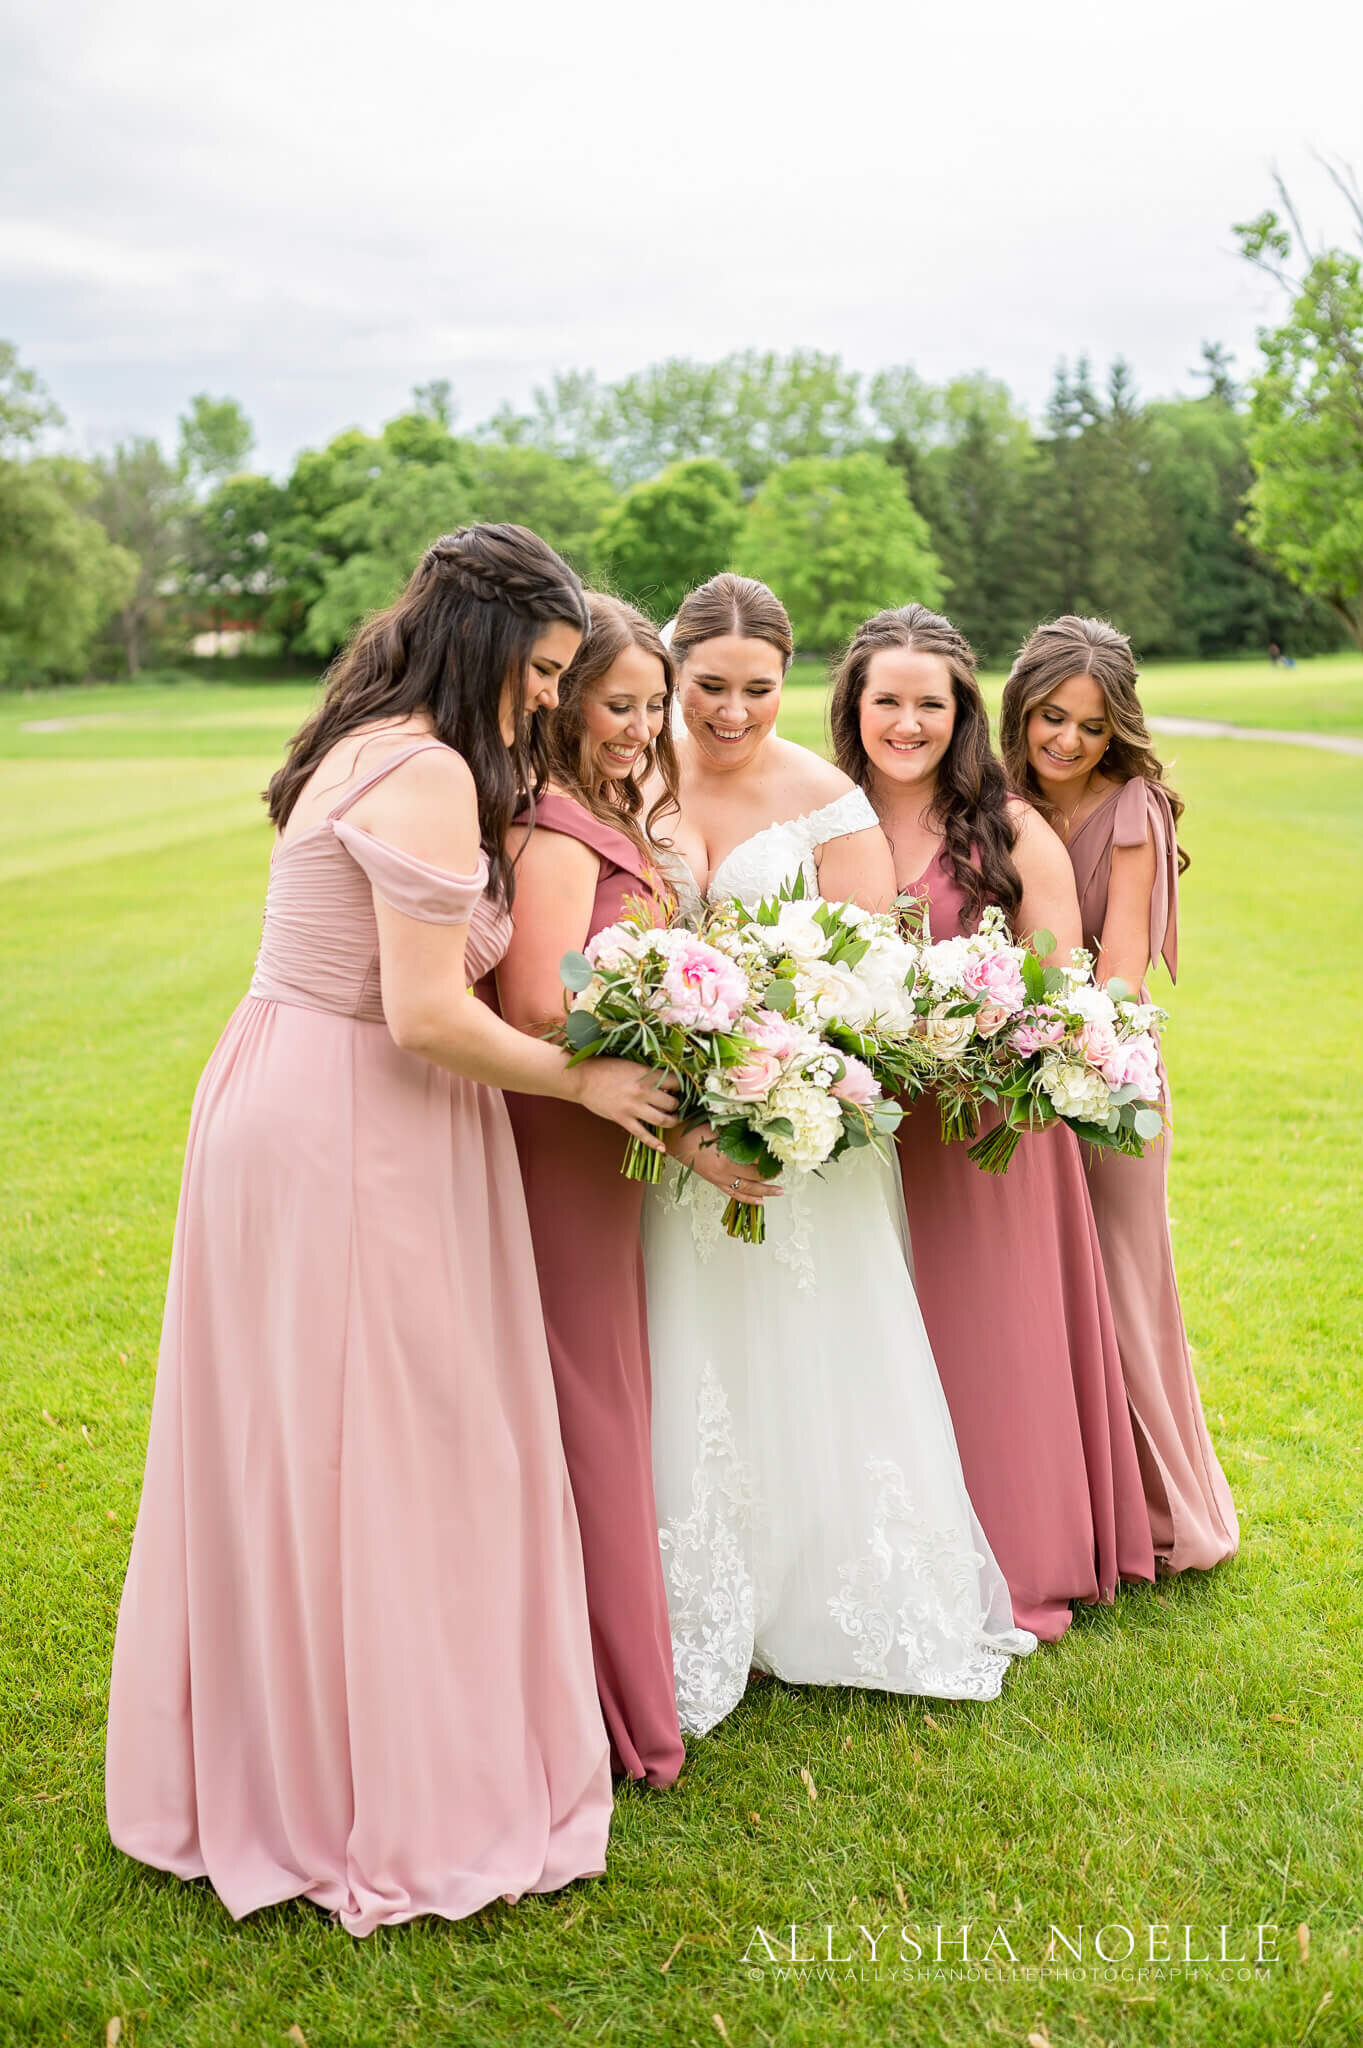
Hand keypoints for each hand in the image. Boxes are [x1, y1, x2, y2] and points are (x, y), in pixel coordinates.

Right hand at [570, 1059, 679, 1150]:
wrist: (581, 1078)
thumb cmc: (604, 1066)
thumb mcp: (630, 1064)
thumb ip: (647, 1073)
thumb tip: (664, 1081)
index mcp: (646, 1075)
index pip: (675, 1082)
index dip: (680, 1086)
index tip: (679, 1088)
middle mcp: (643, 1092)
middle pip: (672, 1103)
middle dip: (677, 1104)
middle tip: (675, 1104)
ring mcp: (633, 1108)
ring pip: (663, 1120)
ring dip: (672, 1121)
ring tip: (673, 1119)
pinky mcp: (623, 1120)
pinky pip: (642, 1134)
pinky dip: (654, 1143)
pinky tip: (663, 1149)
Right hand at [666, 1121, 781, 1203]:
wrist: (676, 1140)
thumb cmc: (695, 1130)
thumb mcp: (720, 1128)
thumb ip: (739, 1133)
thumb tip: (759, 1134)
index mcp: (726, 1157)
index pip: (755, 1162)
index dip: (769, 1160)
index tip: (779, 1155)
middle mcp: (724, 1172)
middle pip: (754, 1178)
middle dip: (769, 1175)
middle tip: (781, 1170)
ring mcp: (720, 1179)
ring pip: (746, 1190)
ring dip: (764, 1191)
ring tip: (778, 1191)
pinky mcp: (715, 1182)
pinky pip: (734, 1194)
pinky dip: (748, 1199)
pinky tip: (759, 1200)